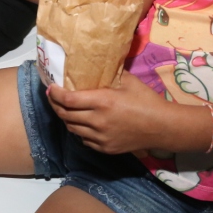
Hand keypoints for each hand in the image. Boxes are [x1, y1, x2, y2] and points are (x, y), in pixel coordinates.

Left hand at [46, 71, 168, 155]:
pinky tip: (81, 122)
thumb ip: (110, 73)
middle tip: (53, 96)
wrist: (161, 127)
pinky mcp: (105, 148)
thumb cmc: (146, 100)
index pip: (69, 100)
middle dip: (55, 105)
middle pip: (66, 115)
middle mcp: (98, 121)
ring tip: (65, 108)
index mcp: (103, 102)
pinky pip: (84, 139)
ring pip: (72, 129)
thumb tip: (97, 64)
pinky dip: (78, 130)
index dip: (55, 94)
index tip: (51, 87)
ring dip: (65, 118)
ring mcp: (100, 138)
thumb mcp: (128, 81)